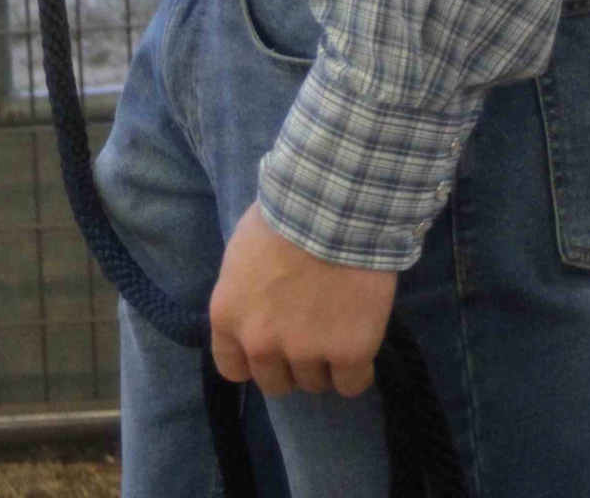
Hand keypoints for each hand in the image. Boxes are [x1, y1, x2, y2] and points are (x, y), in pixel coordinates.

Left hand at [210, 202, 395, 399]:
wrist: (334, 205)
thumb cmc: (285, 213)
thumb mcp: (243, 251)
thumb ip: (245, 291)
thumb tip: (257, 306)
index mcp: (228, 316)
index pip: (232, 368)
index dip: (254, 358)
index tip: (272, 343)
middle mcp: (260, 343)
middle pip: (275, 382)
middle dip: (290, 363)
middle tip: (310, 332)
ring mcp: (305, 351)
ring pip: (314, 383)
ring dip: (325, 362)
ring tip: (338, 323)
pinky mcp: (348, 353)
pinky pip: (352, 384)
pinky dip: (358, 368)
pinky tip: (360, 339)